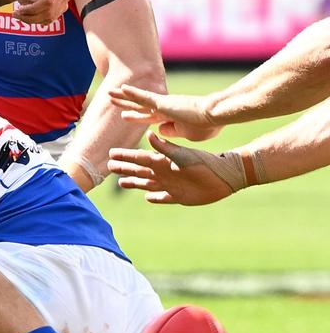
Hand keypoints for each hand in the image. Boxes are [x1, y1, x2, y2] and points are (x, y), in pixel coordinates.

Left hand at [6, 0, 72, 23]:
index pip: (48, 0)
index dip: (33, 9)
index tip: (19, 9)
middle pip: (49, 10)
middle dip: (30, 15)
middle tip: (16, 13)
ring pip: (50, 17)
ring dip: (31, 19)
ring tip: (19, 14)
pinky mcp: (62, 6)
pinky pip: (50, 19)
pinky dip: (36, 20)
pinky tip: (26, 14)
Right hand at [108, 131, 234, 205]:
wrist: (224, 176)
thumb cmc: (203, 163)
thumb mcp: (182, 155)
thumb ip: (164, 147)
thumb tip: (148, 134)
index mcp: (162, 161)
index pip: (138, 158)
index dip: (124, 156)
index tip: (110, 153)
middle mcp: (163, 172)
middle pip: (138, 171)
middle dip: (124, 168)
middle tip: (109, 167)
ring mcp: (170, 185)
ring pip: (146, 184)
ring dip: (134, 183)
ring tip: (121, 182)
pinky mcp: (179, 197)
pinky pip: (162, 197)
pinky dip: (155, 198)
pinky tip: (147, 198)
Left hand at [109, 84, 222, 140]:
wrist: (215, 116)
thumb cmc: (206, 125)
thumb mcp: (188, 134)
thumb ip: (173, 132)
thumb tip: (159, 130)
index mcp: (171, 117)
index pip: (149, 117)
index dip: (137, 116)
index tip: (126, 116)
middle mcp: (164, 108)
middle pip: (140, 105)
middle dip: (125, 103)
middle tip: (112, 99)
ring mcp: (163, 104)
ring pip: (138, 100)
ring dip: (123, 96)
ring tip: (109, 92)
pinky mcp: (163, 102)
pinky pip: (145, 96)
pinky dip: (133, 93)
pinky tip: (121, 88)